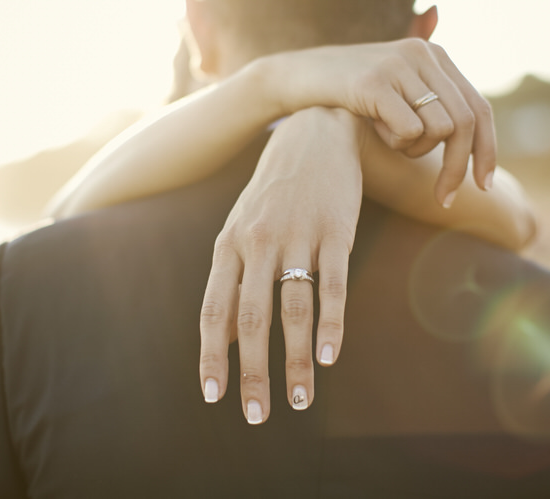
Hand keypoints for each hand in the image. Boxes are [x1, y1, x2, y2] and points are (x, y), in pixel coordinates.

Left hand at [198, 108, 363, 422]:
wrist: (315, 134)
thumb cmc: (275, 192)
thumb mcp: (243, 228)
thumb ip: (233, 281)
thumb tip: (228, 338)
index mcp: (229, 244)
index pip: (215, 311)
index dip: (214, 356)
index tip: (215, 397)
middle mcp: (258, 242)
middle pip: (253, 318)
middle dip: (254, 372)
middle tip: (258, 415)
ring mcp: (297, 235)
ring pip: (294, 308)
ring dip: (296, 360)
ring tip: (300, 400)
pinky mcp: (336, 231)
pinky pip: (333, 285)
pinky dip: (331, 323)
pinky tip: (329, 356)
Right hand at [275, 38, 495, 207]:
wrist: (295, 77)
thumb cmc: (348, 94)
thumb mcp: (395, 92)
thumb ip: (430, 104)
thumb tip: (470, 141)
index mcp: (435, 55)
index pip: (479, 108)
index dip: (487, 150)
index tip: (484, 185)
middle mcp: (423, 54)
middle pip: (464, 123)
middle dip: (457, 168)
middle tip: (444, 198)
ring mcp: (399, 65)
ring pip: (438, 129)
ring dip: (415, 150)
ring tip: (388, 138)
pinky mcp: (374, 81)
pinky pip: (408, 131)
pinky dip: (394, 142)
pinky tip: (372, 128)